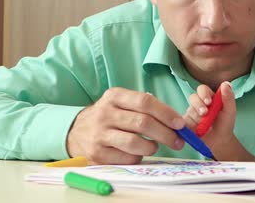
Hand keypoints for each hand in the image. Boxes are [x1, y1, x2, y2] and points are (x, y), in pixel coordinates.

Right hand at [66, 87, 185, 164]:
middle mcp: (105, 113)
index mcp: (115, 96)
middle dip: (166, 133)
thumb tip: (176, 122)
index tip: (180, 124)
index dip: (166, 113)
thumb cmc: (110, 117)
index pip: (145, 102)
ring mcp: (99, 134)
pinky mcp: (97, 154)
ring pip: (135, 143)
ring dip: (152, 147)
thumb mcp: (122, 103)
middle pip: (143, 123)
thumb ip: (145, 107)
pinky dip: (138, 157)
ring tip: (155, 147)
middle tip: (178, 141)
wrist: (75, 132)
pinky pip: (127, 158)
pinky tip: (138, 154)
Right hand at [184, 82, 237, 154]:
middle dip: (198, 104)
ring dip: (196, 117)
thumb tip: (226, 83)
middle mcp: (198, 103)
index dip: (203, 94)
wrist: (219, 141)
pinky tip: (196, 129)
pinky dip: (189, 125)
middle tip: (204, 113)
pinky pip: (182, 121)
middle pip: (193, 98)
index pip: (202, 90)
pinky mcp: (185, 123)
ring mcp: (190, 113)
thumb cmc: (225, 124)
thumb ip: (228, 97)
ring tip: (203, 125)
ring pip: (188, 110)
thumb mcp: (230, 110)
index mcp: (208, 97)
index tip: (208, 102)